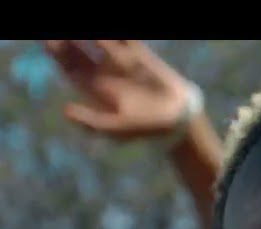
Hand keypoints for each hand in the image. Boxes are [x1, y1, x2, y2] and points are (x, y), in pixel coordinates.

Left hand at [44, 40, 192, 139]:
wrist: (177, 119)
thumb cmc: (144, 127)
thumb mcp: (116, 130)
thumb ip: (91, 122)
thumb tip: (66, 110)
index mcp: (93, 86)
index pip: (69, 65)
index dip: (58, 53)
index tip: (52, 42)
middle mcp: (103, 71)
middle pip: (78, 49)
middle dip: (69, 40)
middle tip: (68, 35)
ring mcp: (120, 62)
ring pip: (99, 41)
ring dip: (91, 36)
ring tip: (93, 37)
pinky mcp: (140, 55)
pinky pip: (126, 41)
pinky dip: (118, 38)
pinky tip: (111, 39)